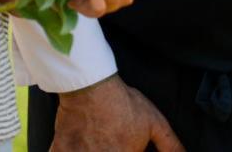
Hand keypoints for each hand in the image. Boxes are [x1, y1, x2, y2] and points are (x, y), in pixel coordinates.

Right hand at [53, 74, 183, 151]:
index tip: (124, 146)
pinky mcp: (61, 150)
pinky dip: (64, 151)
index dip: (130, 151)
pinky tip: (76, 144)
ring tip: (96, 141)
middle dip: (106, 149)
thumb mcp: (154, 123)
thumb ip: (170, 145)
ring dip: (89, 151)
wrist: (90, 86)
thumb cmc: (123, 104)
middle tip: (108, 140)